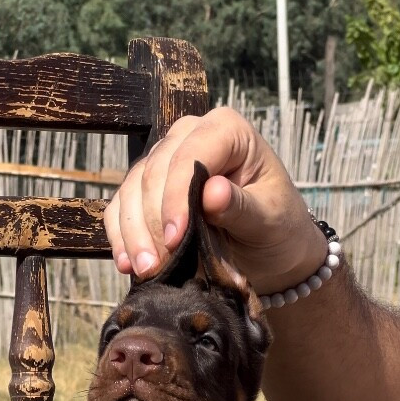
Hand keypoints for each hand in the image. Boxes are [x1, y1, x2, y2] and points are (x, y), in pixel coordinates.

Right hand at [103, 107, 325, 295]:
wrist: (271, 248)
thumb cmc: (278, 227)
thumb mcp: (270, 219)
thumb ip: (242, 206)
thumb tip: (213, 192)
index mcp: (227, 130)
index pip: (188, 156)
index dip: (176, 198)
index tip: (175, 240)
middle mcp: (190, 135)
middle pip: (154, 172)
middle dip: (151, 222)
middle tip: (157, 265)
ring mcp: (166, 160)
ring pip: (133, 188)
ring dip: (133, 233)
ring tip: (144, 270)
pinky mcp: (149, 188)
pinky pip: (123, 206)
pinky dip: (122, 235)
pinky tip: (126, 264)